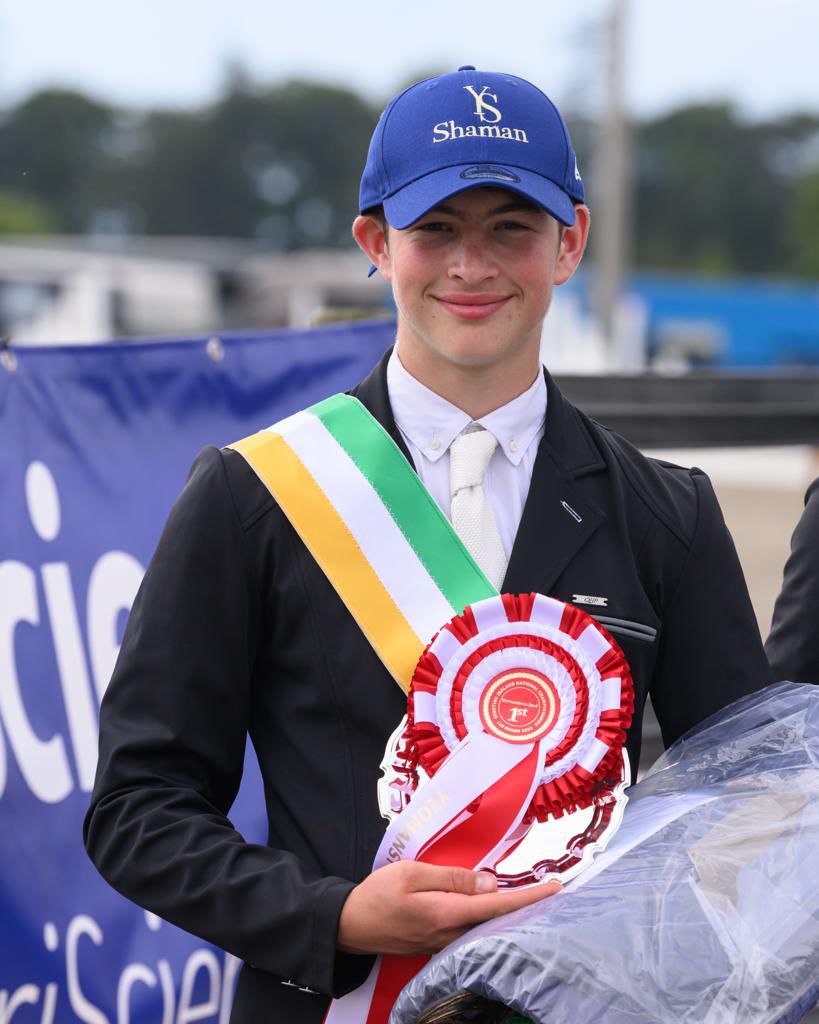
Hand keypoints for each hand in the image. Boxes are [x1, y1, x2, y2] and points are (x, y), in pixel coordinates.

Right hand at [336, 861, 560, 955]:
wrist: (350, 925)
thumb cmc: (378, 893)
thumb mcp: (412, 873)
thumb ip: (452, 877)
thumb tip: (489, 882)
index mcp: (446, 913)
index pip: (496, 905)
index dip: (528, 897)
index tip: (555, 889)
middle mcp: (450, 934)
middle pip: (495, 920)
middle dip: (524, 905)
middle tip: (550, 889)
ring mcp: (443, 942)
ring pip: (483, 927)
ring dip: (505, 912)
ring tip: (529, 896)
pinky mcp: (436, 943)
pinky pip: (468, 930)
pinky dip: (485, 918)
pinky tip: (492, 908)